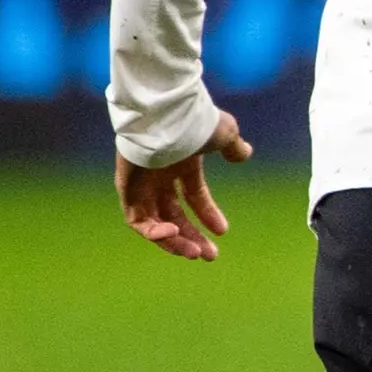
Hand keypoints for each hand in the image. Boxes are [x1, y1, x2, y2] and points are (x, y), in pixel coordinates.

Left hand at [117, 110, 251, 260]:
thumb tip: (244, 154)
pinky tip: (172, 234)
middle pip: (174, 214)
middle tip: (208, 256)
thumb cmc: (194, 123)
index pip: (193, 195)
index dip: (207, 214)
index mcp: (181, 163)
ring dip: (173, 240)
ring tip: (192, 253)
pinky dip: (153, 232)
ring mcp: (141, 182)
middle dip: (192, 236)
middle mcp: (160, 174)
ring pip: (155, 221)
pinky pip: (136, 220)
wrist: (166, 115)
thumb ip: (233, 146)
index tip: (222, 231)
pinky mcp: (126, 188)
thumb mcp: (224, 134)